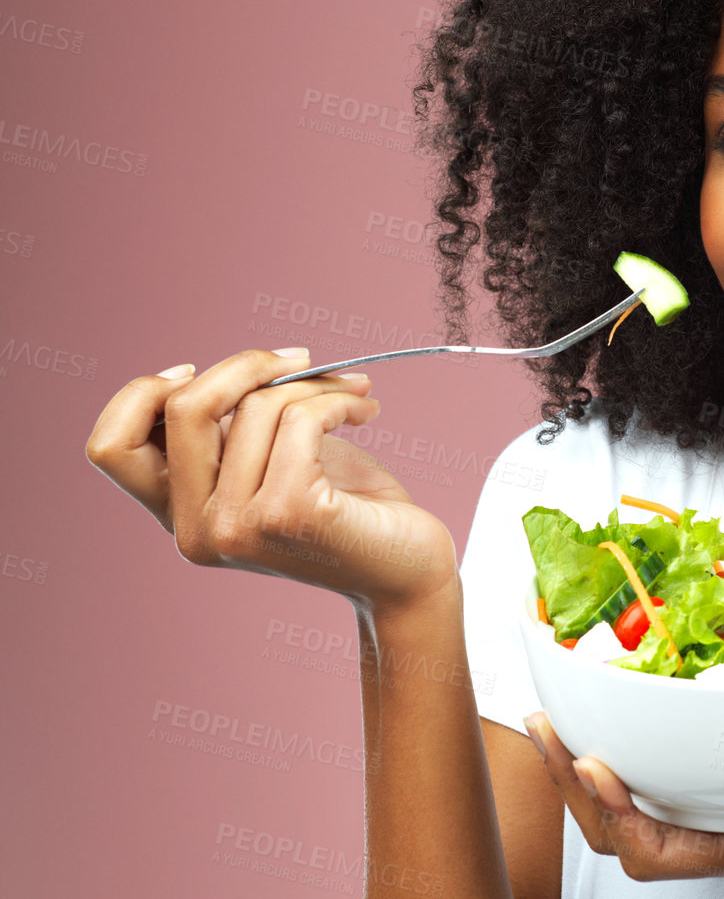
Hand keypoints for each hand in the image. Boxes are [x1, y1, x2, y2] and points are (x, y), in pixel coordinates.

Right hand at [84, 348, 457, 612]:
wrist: (407, 567)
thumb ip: (231, 428)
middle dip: (245, 364)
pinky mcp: (288, 514)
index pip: (110, 447)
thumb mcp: (275, 460)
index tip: (201, 371)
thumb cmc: (347, 506)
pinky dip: (338, 399)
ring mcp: (238, 527)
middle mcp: (196, 530)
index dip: (144, 393)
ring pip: (255, 406)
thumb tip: (224, 369)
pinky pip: (301, 419)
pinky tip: (365, 411)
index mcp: (180, 516)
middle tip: (299, 360)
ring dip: (314, 383)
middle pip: (181, 408)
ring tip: (351, 392)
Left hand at [522, 709, 723, 882]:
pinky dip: (629, 742)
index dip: (613, 814)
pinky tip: (619, 704)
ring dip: (589, 766)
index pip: (658, 853)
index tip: (592, 762)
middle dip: (577, 785)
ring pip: (635, 805)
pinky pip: (663, 774)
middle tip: (546, 727)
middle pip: (626, 831)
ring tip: (558, 718)